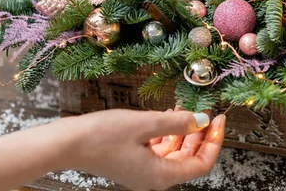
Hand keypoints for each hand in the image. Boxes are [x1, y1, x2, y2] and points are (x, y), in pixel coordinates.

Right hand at [67, 109, 225, 190]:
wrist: (66, 144)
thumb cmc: (102, 136)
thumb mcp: (145, 123)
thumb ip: (177, 123)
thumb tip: (203, 120)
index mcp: (161, 175)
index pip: (201, 164)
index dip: (214, 142)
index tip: (218, 119)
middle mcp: (154, 177)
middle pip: (189, 158)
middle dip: (201, 135)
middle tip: (207, 111)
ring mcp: (143, 170)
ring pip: (175, 152)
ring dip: (185, 131)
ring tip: (187, 108)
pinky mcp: (134, 161)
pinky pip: (160, 149)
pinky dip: (168, 133)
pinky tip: (169, 115)